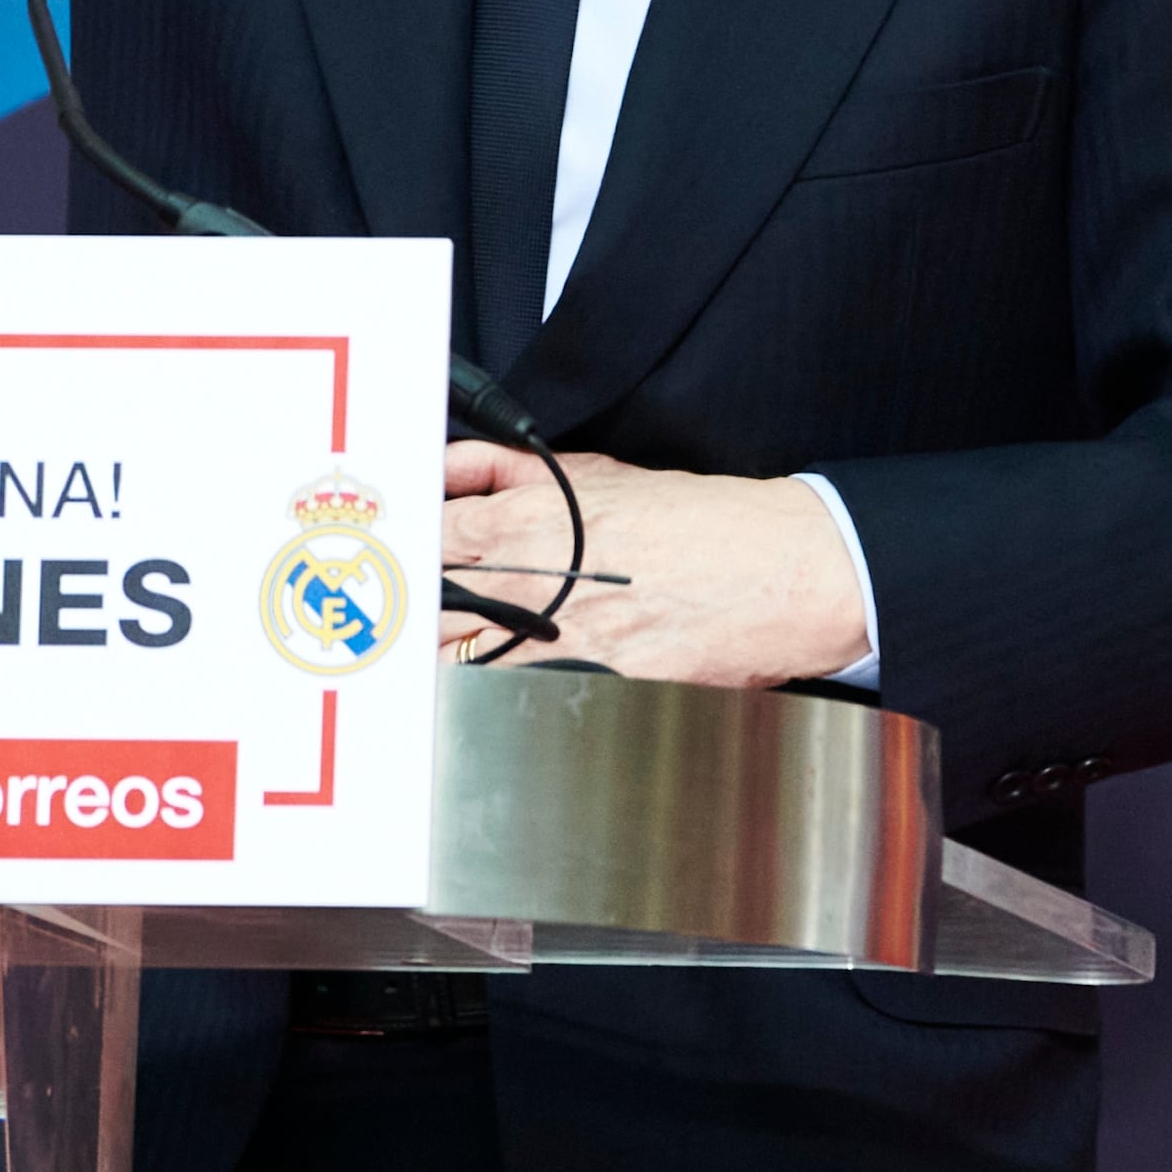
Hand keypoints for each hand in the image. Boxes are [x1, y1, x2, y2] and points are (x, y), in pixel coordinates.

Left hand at [438, 443, 869, 689]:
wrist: (780, 568)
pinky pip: (517, 701)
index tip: (391, 563)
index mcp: (526, 520)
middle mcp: (532, 582)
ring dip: (446, 661)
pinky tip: (499, 694)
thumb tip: (450, 470)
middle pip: (426, 609)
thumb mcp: (594, 470)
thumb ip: (508, 470)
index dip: (401, 553)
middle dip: (409, 616)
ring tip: (446, 658)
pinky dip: (498, 699)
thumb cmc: (699, 518)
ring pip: (459, 664)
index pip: (423, 538)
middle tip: (400, 621)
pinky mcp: (592, 687)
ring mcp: (558, 642)